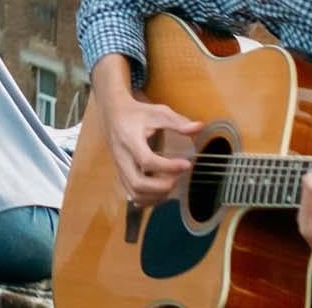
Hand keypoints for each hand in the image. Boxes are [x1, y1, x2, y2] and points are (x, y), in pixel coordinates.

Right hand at [97, 91, 201, 205]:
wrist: (112, 113)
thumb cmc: (136, 113)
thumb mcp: (156, 112)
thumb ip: (177, 121)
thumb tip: (199, 127)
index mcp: (129, 139)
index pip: (147, 160)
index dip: (168, 167)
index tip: (187, 164)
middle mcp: (121, 156)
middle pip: (137, 183)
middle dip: (162, 187)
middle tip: (178, 178)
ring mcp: (120, 167)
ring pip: (135, 193)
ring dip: (156, 196)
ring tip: (172, 184)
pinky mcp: (121, 173)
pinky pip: (133, 194)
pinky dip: (150, 199)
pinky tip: (162, 191)